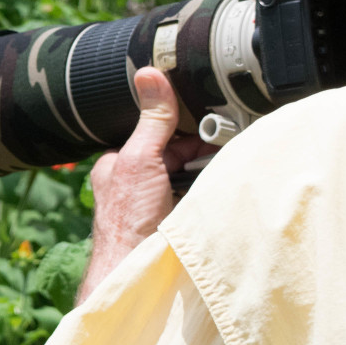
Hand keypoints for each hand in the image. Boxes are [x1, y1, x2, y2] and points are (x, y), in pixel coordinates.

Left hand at [74, 67, 210, 304]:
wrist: (135, 270)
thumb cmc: (127, 219)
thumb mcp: (140, 158)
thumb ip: (152, 120)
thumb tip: (150, 74)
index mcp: (118, 163)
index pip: (156, 134)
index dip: (185, 129)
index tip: (213, 125)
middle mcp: (133, 183)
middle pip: (175, 155)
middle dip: (199, 152)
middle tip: (226, 147)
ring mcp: (152, 205)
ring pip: (187, 177)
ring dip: (206, 174)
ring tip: (227, 167)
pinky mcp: (169, 224)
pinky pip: (194, 199)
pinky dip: (208, 194)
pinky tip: (222, 191)